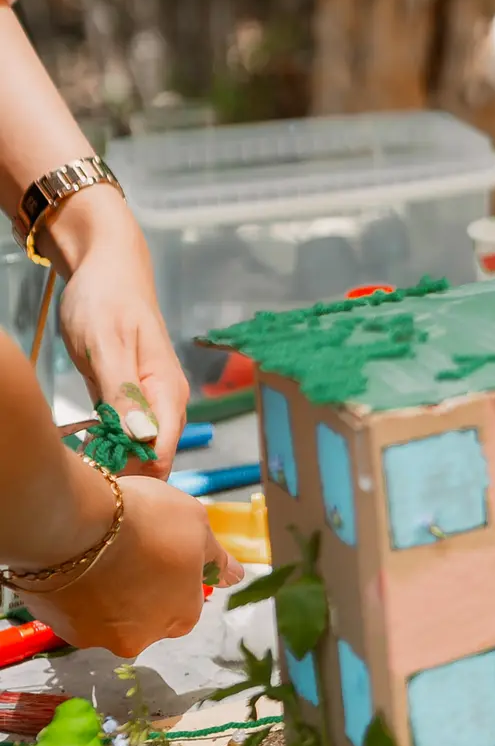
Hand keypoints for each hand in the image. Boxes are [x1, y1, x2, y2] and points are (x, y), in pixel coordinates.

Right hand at [19, 473, 233, 659]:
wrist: (74, 526)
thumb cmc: (146, 521)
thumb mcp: (196, 524)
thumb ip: (215, 557)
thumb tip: (235, 576)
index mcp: (182, 616)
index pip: (186, 604)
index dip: (174, 577)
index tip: (161, 553)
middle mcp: (142, 638)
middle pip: (147, 617)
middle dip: (141, 591)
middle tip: (129, 551)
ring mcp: (98, 638)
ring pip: (108, 617)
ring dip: (107, 595)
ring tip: (97, 555)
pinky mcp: (62, 630)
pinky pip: (74, 612)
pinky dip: (76, 594)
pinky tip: (74, 564)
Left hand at [42, 187, 187, 470]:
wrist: (105, 267)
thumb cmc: (105, 299)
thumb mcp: (106, 345)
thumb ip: (123, 392)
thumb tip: (143, 438)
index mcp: (168, 392)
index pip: (164, 452)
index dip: (136, 474)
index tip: (99, 478)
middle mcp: (164, 402)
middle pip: (151, 459)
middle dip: (119, 472)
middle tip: (79, 470)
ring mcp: (145, 401)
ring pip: (134, 450)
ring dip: (108, 461)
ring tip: (75, 459)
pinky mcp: (125, 399)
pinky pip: (120, 436)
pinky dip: (101, 446)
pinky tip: (78, 445)